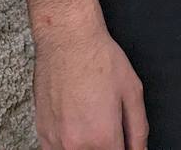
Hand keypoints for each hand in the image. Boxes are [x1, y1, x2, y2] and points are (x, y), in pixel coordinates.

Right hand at [26, 0, 147, 149]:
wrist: (67, 39)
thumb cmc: (99, 59)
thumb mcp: (133, 91)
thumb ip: (138, 129)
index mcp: (102, 136)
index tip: (126, 143)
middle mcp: (75, 145)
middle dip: (108, 146)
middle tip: (111, 125)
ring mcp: (55, 141)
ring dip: (89, 145)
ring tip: (94, 120)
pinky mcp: (42, 134)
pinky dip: (71, 144)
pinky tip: (79, 126)